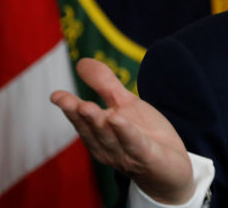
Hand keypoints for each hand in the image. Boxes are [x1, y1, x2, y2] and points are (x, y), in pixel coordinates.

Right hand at [51, 58, 194, 204]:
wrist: (172, 165)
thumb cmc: (143, 133)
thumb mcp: (125, 104)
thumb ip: (104, 84)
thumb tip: (81, 62)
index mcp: (99, 134)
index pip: (82, 120)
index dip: (69, 108)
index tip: (55, 95)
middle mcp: (108, 147)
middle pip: (92, 129)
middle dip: (80, 115)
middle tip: (67, 100)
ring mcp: (126, 154)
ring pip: (109, 138)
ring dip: (97, 123)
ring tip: (86, 106)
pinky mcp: (147, 158)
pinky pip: (135, 144)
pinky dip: (126, 133)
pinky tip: (117, 119)